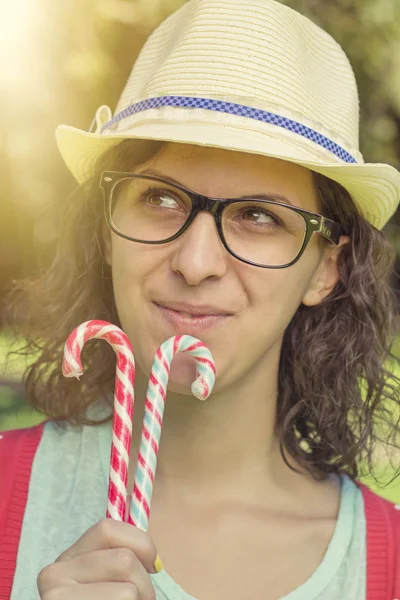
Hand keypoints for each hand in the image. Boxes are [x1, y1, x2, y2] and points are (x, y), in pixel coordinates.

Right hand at [37, 519, 160, 598]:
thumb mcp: (108, 578)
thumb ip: (120, 550)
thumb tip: (140, 517)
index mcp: (66, 559)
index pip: (108, 527)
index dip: (141, 541)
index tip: (153, 563)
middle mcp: (54, 576)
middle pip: (124, 561)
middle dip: (145, 585)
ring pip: (129, 592)